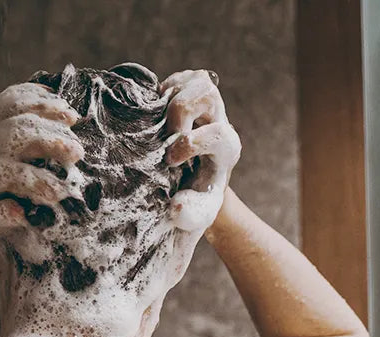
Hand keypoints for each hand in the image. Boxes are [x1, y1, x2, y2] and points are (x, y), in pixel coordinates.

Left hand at [0, 82, 85, 245]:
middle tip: (78, 153)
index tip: (60, 193)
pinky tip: (57, 100)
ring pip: (17, 109)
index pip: (14, 176)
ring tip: (74, 119)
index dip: (39, 184)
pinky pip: (12, 95)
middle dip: (52, 141)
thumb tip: (18, 212)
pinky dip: (36, 93)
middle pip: (19, 134)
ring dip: (48, 111)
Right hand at [159, 70, 241, 231]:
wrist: (192, 180)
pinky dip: (159, 94)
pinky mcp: (186, 91)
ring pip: (193, 81)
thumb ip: (190, 214)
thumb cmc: (194, 197)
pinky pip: (174, 80)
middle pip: (207, 94)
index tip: (170, 161)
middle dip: (179, 113)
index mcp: (227, 146)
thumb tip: (176, 204)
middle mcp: (219, 118)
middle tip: (164, 135)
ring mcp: (204, 101)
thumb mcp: (196, 213)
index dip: (191, 144)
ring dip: (169, 99)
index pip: (218, 133)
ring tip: (157, 123)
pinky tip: (152, 115)